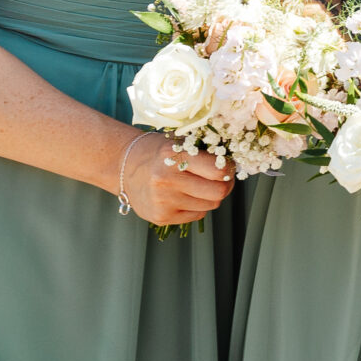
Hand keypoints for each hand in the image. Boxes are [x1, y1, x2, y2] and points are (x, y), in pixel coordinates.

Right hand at [118, 131, 234, 228]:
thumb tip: (236, 164)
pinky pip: (196, 215)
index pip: (219, 170)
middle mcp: (167, 181)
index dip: (229, 168)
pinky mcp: (161, 217)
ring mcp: (163, 202)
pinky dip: (197, 207)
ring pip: (209, 206)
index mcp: (174, 156)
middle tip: (221, 179)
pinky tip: (186, 196)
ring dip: (210, 196)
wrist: (124, 166)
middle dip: (225, 185)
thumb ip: (205, 152)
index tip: (227, 165)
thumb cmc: (159, 151)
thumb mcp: (180, 142)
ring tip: (199, 185)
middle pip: (218, 192)